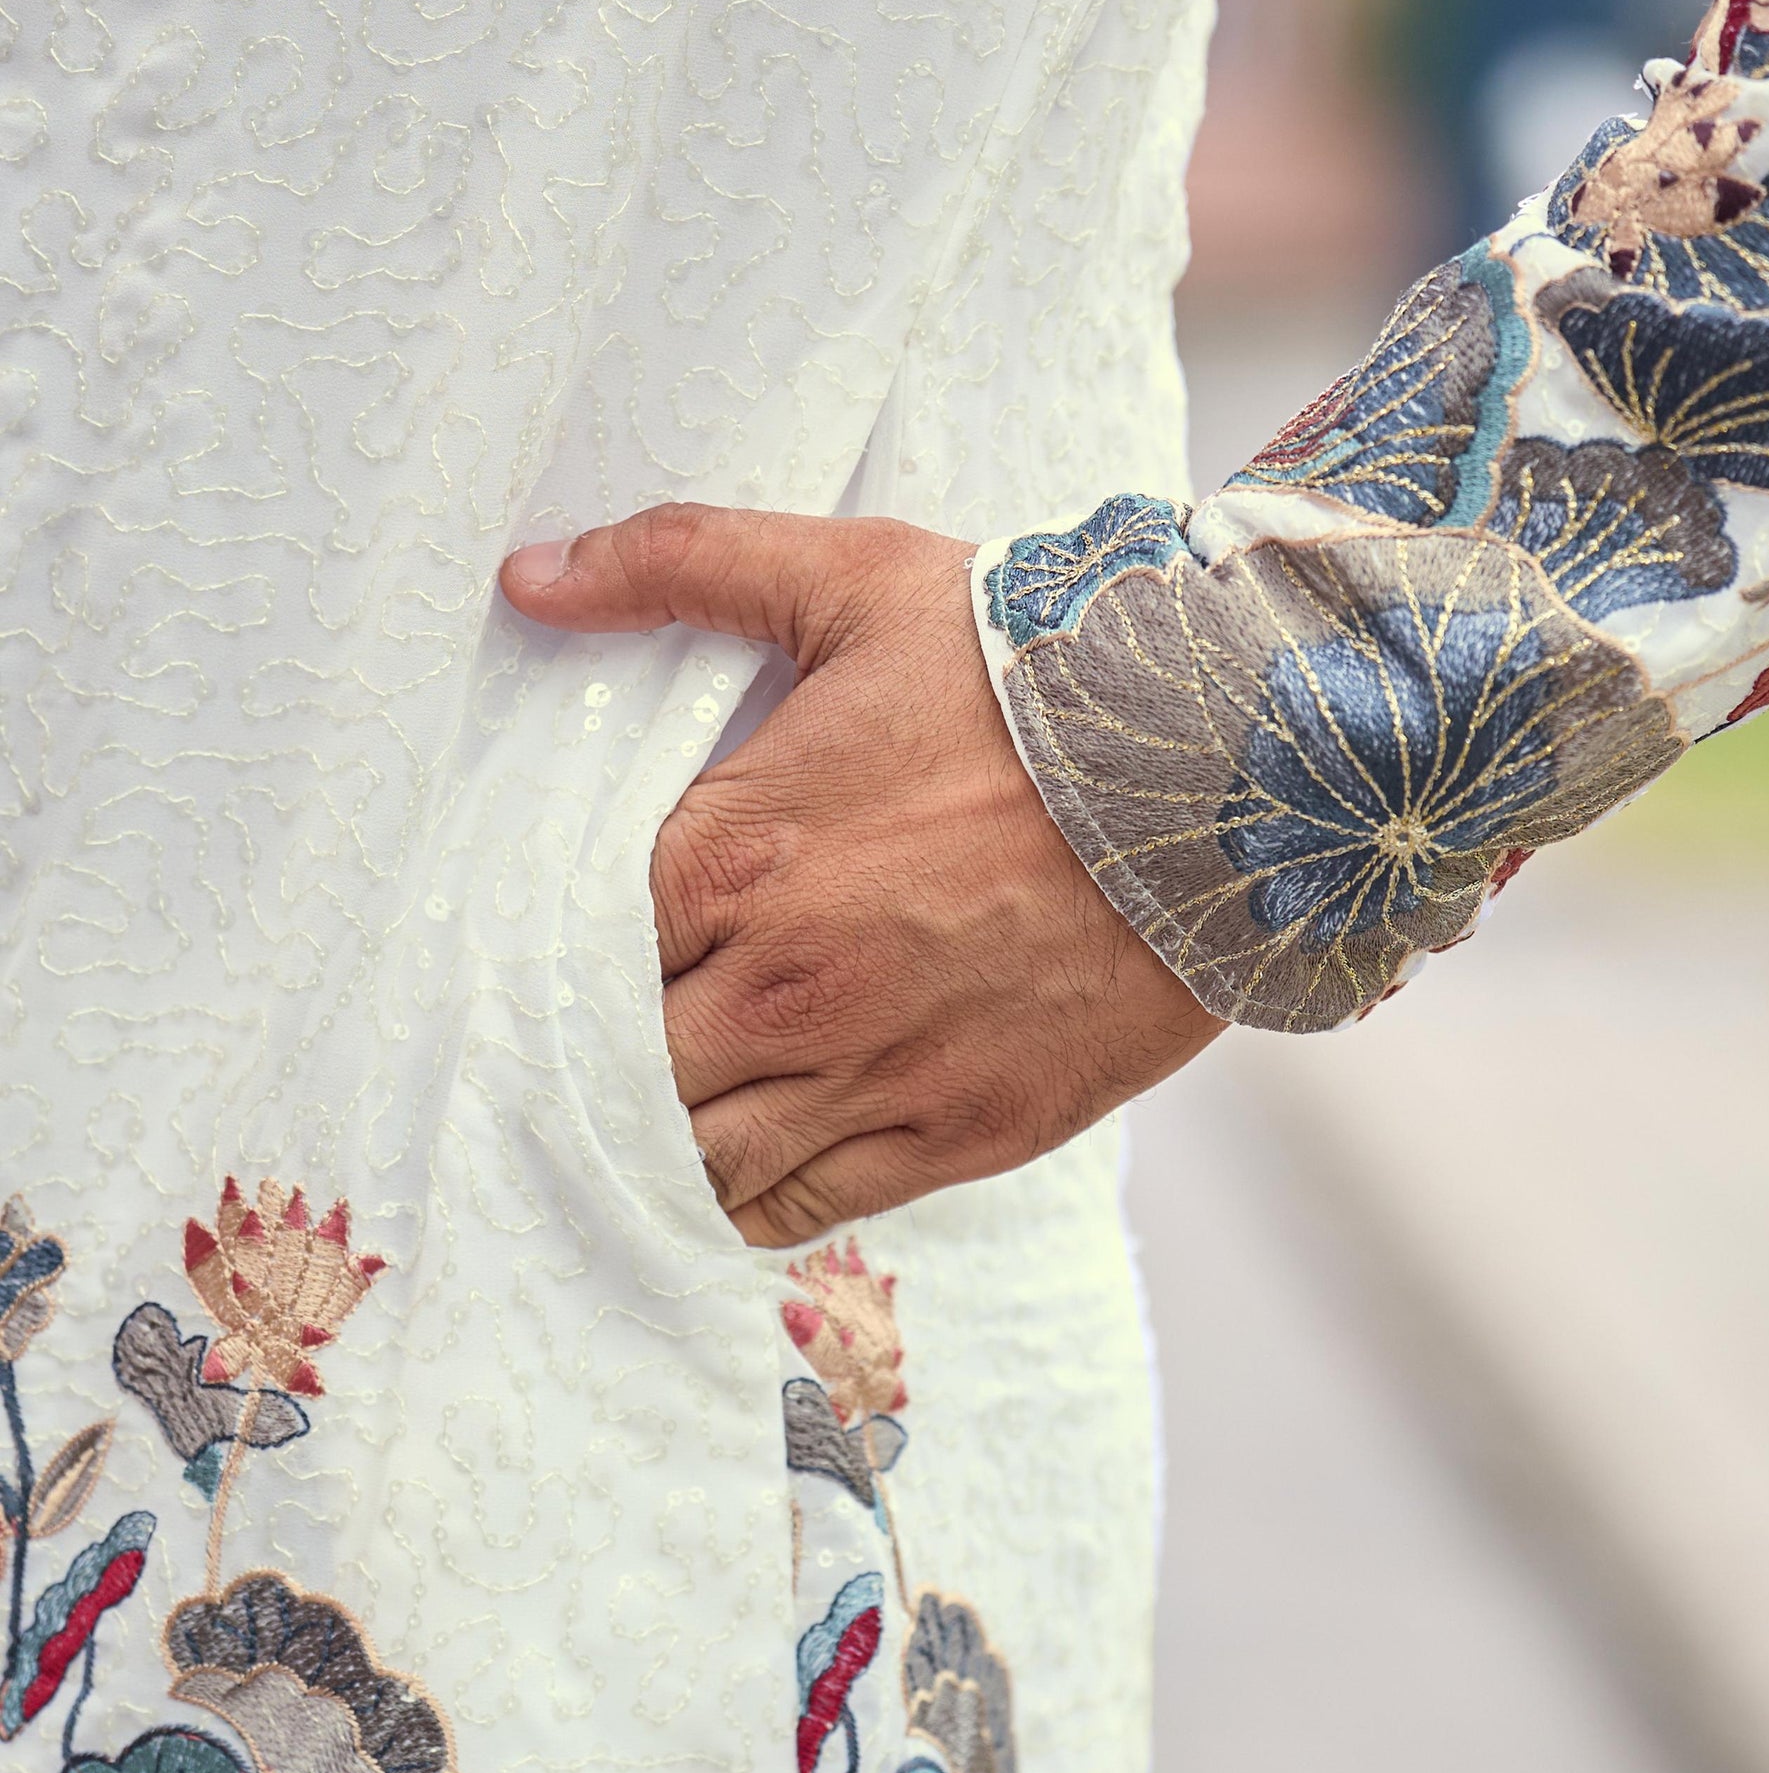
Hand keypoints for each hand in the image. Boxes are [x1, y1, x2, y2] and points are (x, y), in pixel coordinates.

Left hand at [500, 505, 1222, 1245]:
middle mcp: (784, 983)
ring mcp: (871, 1071)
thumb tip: (531, 574)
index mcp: (733, 853)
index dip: (544, 962)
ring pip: (694, 1158)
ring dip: (661, 1141)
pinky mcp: (955, 1135)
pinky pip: (796, 1208)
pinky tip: (732, 1172)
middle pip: (621, 1069)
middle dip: (596, 1060)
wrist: (1233, 773)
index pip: (568, 952)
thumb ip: (682, 563)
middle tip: (589, 1044)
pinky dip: (744, 1202)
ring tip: (655, 1113)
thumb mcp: (856, 580)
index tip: (542, 955)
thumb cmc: (1039, 674)